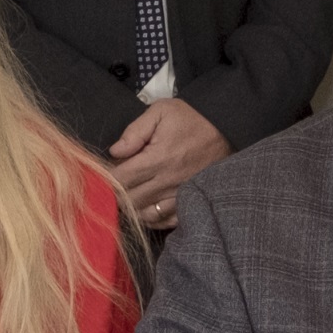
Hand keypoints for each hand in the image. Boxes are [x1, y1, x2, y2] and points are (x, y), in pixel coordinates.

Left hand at [111, 99, 230, 227]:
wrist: (226, 127)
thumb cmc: (190, 118)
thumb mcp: (160, 112)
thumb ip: (134, 132)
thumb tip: (115, 152)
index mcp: (157, 159)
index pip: (120, 179)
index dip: (107, 178)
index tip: (106, 172)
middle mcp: (167, 181)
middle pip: (129, 200)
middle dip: (117, 194)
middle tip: (117, 183)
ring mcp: (180, 194)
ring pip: (145, 214)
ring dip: (134, 207)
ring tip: (131, 194)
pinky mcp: (190, 201)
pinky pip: (166, 221)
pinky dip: (153, 218)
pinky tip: (148, 207)